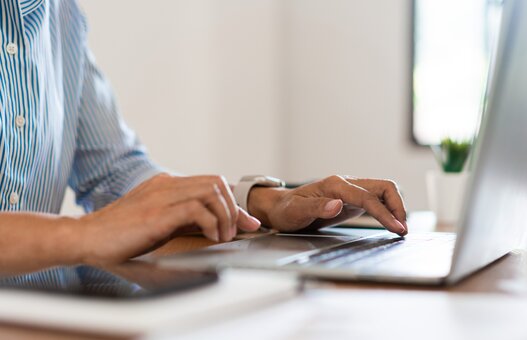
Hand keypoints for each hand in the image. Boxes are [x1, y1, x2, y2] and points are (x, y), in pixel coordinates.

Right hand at [77, 173, 260, 265]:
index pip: (210, 183)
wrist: (85, 237)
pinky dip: (212, 223)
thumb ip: (183, 219)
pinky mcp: (157, 213)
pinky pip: (196, 209)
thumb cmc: (119, 234)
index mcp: (166, 185)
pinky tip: (211, 237)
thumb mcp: (157, 222)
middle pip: (216, 182)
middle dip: (233, 208)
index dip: (233, 202)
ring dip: (225, 215)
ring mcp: (161, 196)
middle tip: (234, 231)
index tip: (247, 222)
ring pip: (211, 191)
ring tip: (223, 236)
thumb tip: (214, 227)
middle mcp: (166, 185)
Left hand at [248, 175, 407, 235]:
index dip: (385, 213)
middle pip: (383, 187)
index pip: (368, 197)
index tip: (397, 228)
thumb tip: (338, 205)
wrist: (280, 208)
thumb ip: (317, 207)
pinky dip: (387, 209)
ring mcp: (350, 190)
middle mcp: (346, 184)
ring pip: (383, 191)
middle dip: (397, 206)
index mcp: (335, 185)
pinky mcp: (351, 199)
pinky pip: (376, 200)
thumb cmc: (286, 210)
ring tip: (400, 228)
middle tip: (402, 229)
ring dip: (395, 207)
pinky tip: (389, 223)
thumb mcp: (296, 212)